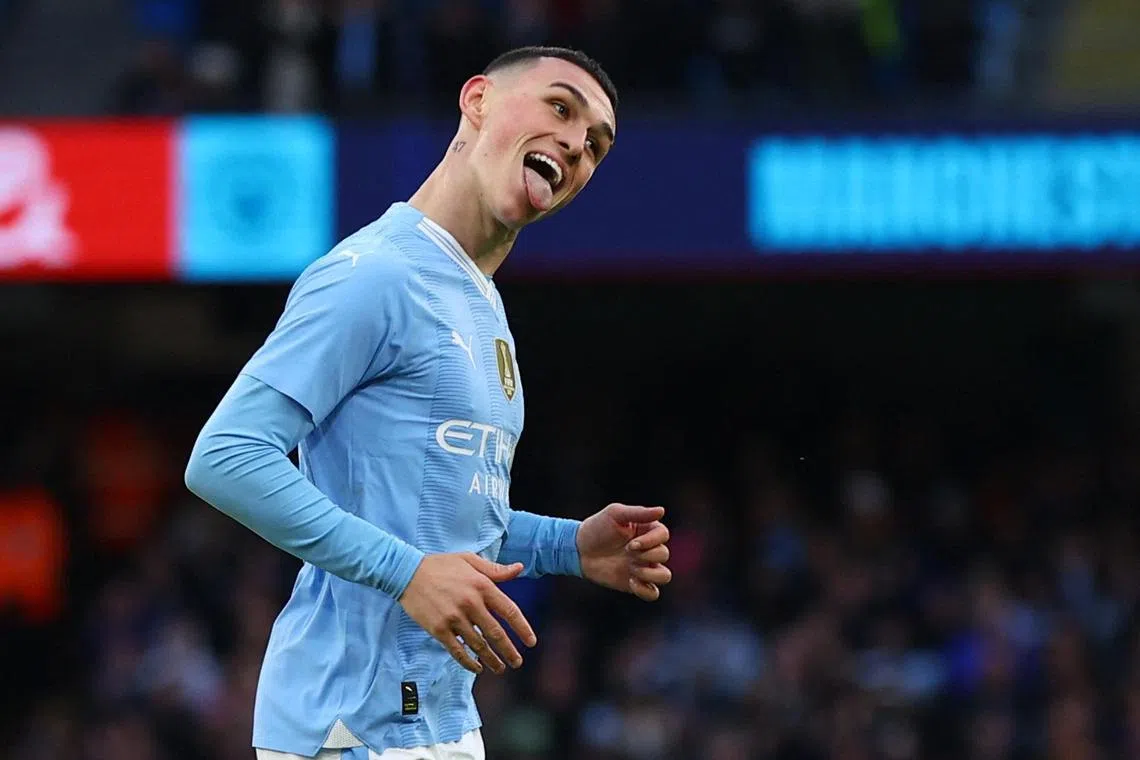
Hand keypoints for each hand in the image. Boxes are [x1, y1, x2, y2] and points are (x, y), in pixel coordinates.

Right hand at [398, 553, 536, 674]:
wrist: (407, 572)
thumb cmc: (441, 565)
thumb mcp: (469, 560)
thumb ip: (495, 569)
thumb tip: (519, 568)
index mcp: (482, 586)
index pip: (509, 611)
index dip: (523, 628)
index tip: (531, 642)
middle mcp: (471, 603)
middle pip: (496, 634)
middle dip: (509, 651)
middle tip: (517, 662)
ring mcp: (454, 618)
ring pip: (478, 646)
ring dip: (491, 660)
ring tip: (500, 668)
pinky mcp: (439, 629)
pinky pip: (457, 651)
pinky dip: (469, 663)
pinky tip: (477, 669)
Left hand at [577, 503, 671, 600]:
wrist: (579, 550)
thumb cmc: (597, 527)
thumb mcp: (615, 514)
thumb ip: (639, 513)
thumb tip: (662, 511)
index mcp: (647, 530)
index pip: (663, 535)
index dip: (651, 541)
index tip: (630, 544)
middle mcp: (649, 549)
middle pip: (664, 554)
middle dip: (646, 555)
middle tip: (626, 552)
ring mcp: (643, 567)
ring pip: (664, 576)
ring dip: (650, 574)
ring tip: (632, 571)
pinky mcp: (636, 584)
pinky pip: (653, 593)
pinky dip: (645, 591)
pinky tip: (630, 582)